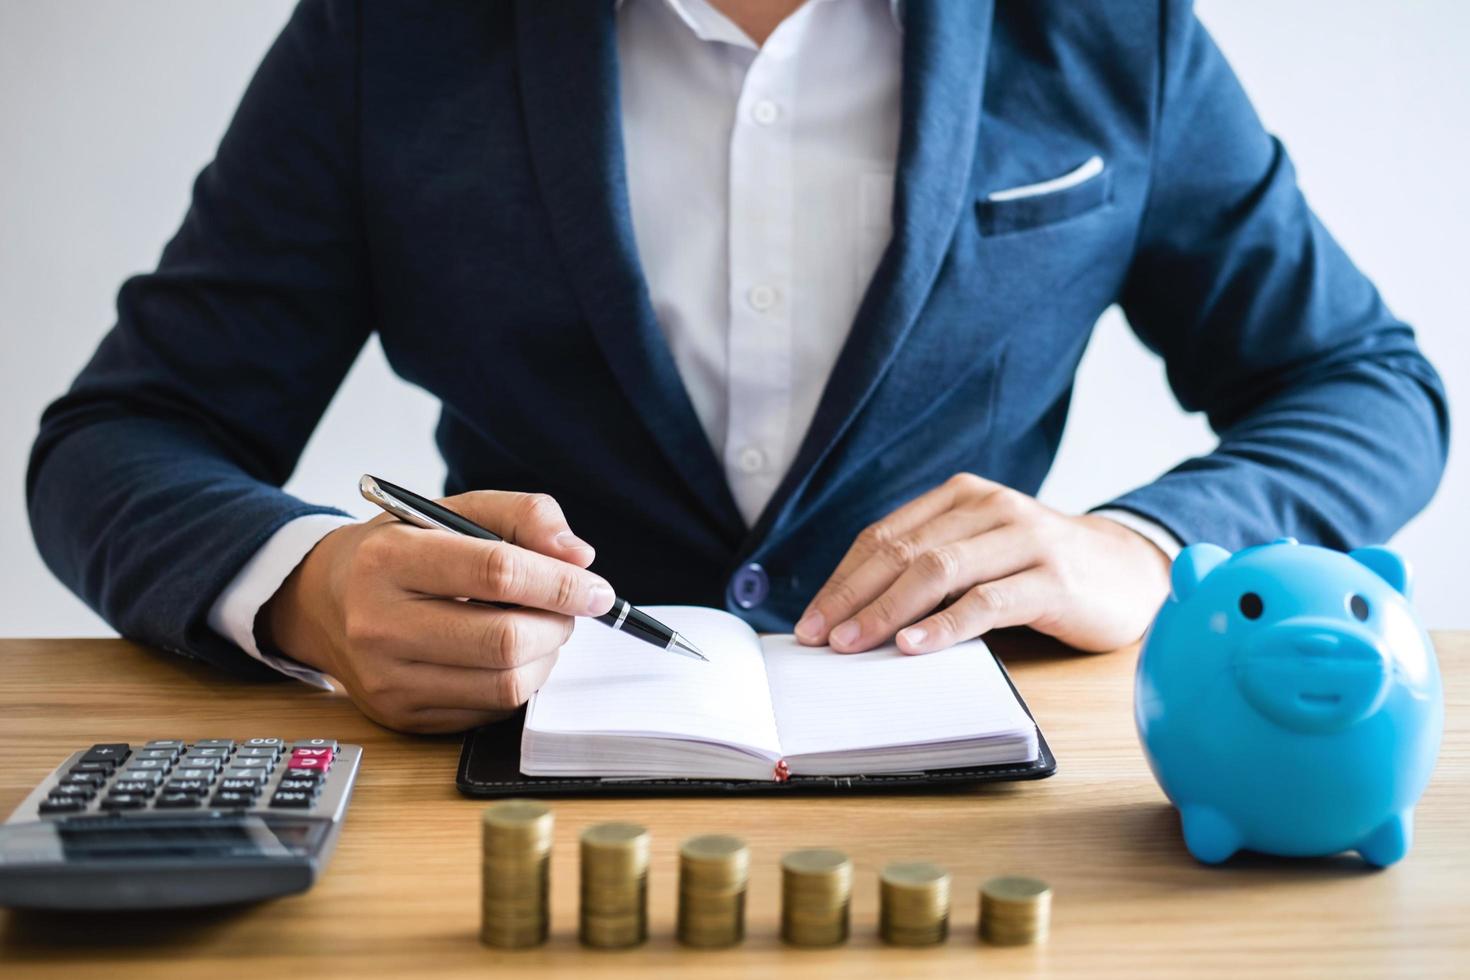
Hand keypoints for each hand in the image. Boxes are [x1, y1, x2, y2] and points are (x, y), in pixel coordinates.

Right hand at [262, 491, 614, 732]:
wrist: (326, 601)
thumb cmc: (402, 550)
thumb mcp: (454, 511)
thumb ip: (524, 515)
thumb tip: (579, 557)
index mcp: (389, 559)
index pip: (496, 572)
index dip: (560, 582)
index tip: (596, 588)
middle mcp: (378, 624)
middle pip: (505, 640)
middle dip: (558, 625)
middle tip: (567, 609)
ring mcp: (387, 679)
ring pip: (505, 685)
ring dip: (545, 657)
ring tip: (538, 629)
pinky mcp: (402, 716)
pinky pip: (490, 711)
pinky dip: (518, 682)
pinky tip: (507, 656)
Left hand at [794, 474, 1170, 654]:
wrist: (1131, 571)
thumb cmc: (1041, 569)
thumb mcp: (982, 553)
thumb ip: (931, 566)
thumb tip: (855, 614)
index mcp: (963, 497)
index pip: (886, 536)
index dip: (843, 578)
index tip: (812, 620)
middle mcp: (991, 508)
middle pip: (904, 552)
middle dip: (853, 597)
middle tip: (821, 637)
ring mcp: (1025, 540)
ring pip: (939, 571)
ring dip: (888, 611)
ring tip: (854, 645)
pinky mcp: (1053, 579)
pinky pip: (987, 601)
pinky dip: (945, 626)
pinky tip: (914, 647)